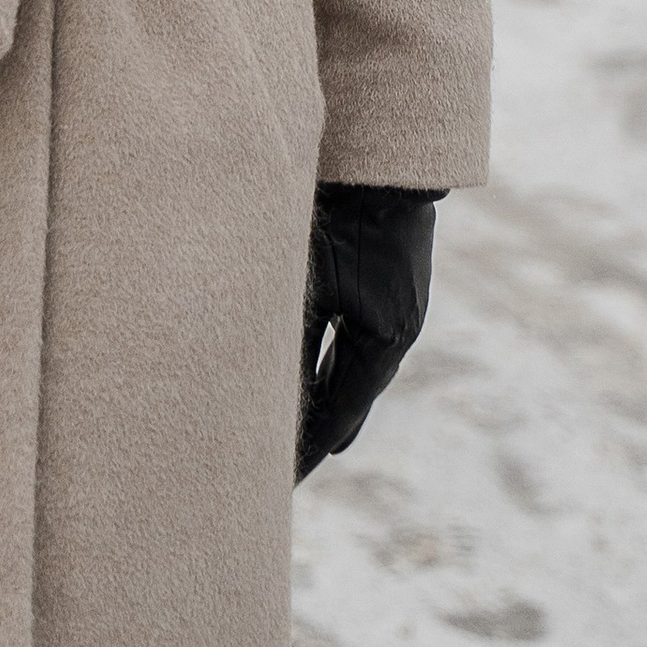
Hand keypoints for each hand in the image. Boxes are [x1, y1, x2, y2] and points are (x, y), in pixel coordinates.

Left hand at [296, 184, 441, 480]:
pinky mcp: (381, 296)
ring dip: (325, 405)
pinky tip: (319, 387)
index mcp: (383, 339)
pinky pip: (353, 346)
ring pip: (350, 375)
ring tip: (309, 448)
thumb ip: (290, 326)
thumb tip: (254, 377)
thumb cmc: (344, 215)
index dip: (308, 447)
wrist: (386, 165)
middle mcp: (392, 335)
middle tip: (284, 476)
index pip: (337, 411)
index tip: (281, 481)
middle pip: (346, 400)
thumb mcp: (309, 274)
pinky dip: (331, 370)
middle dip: (314, 435)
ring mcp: (391, 317)